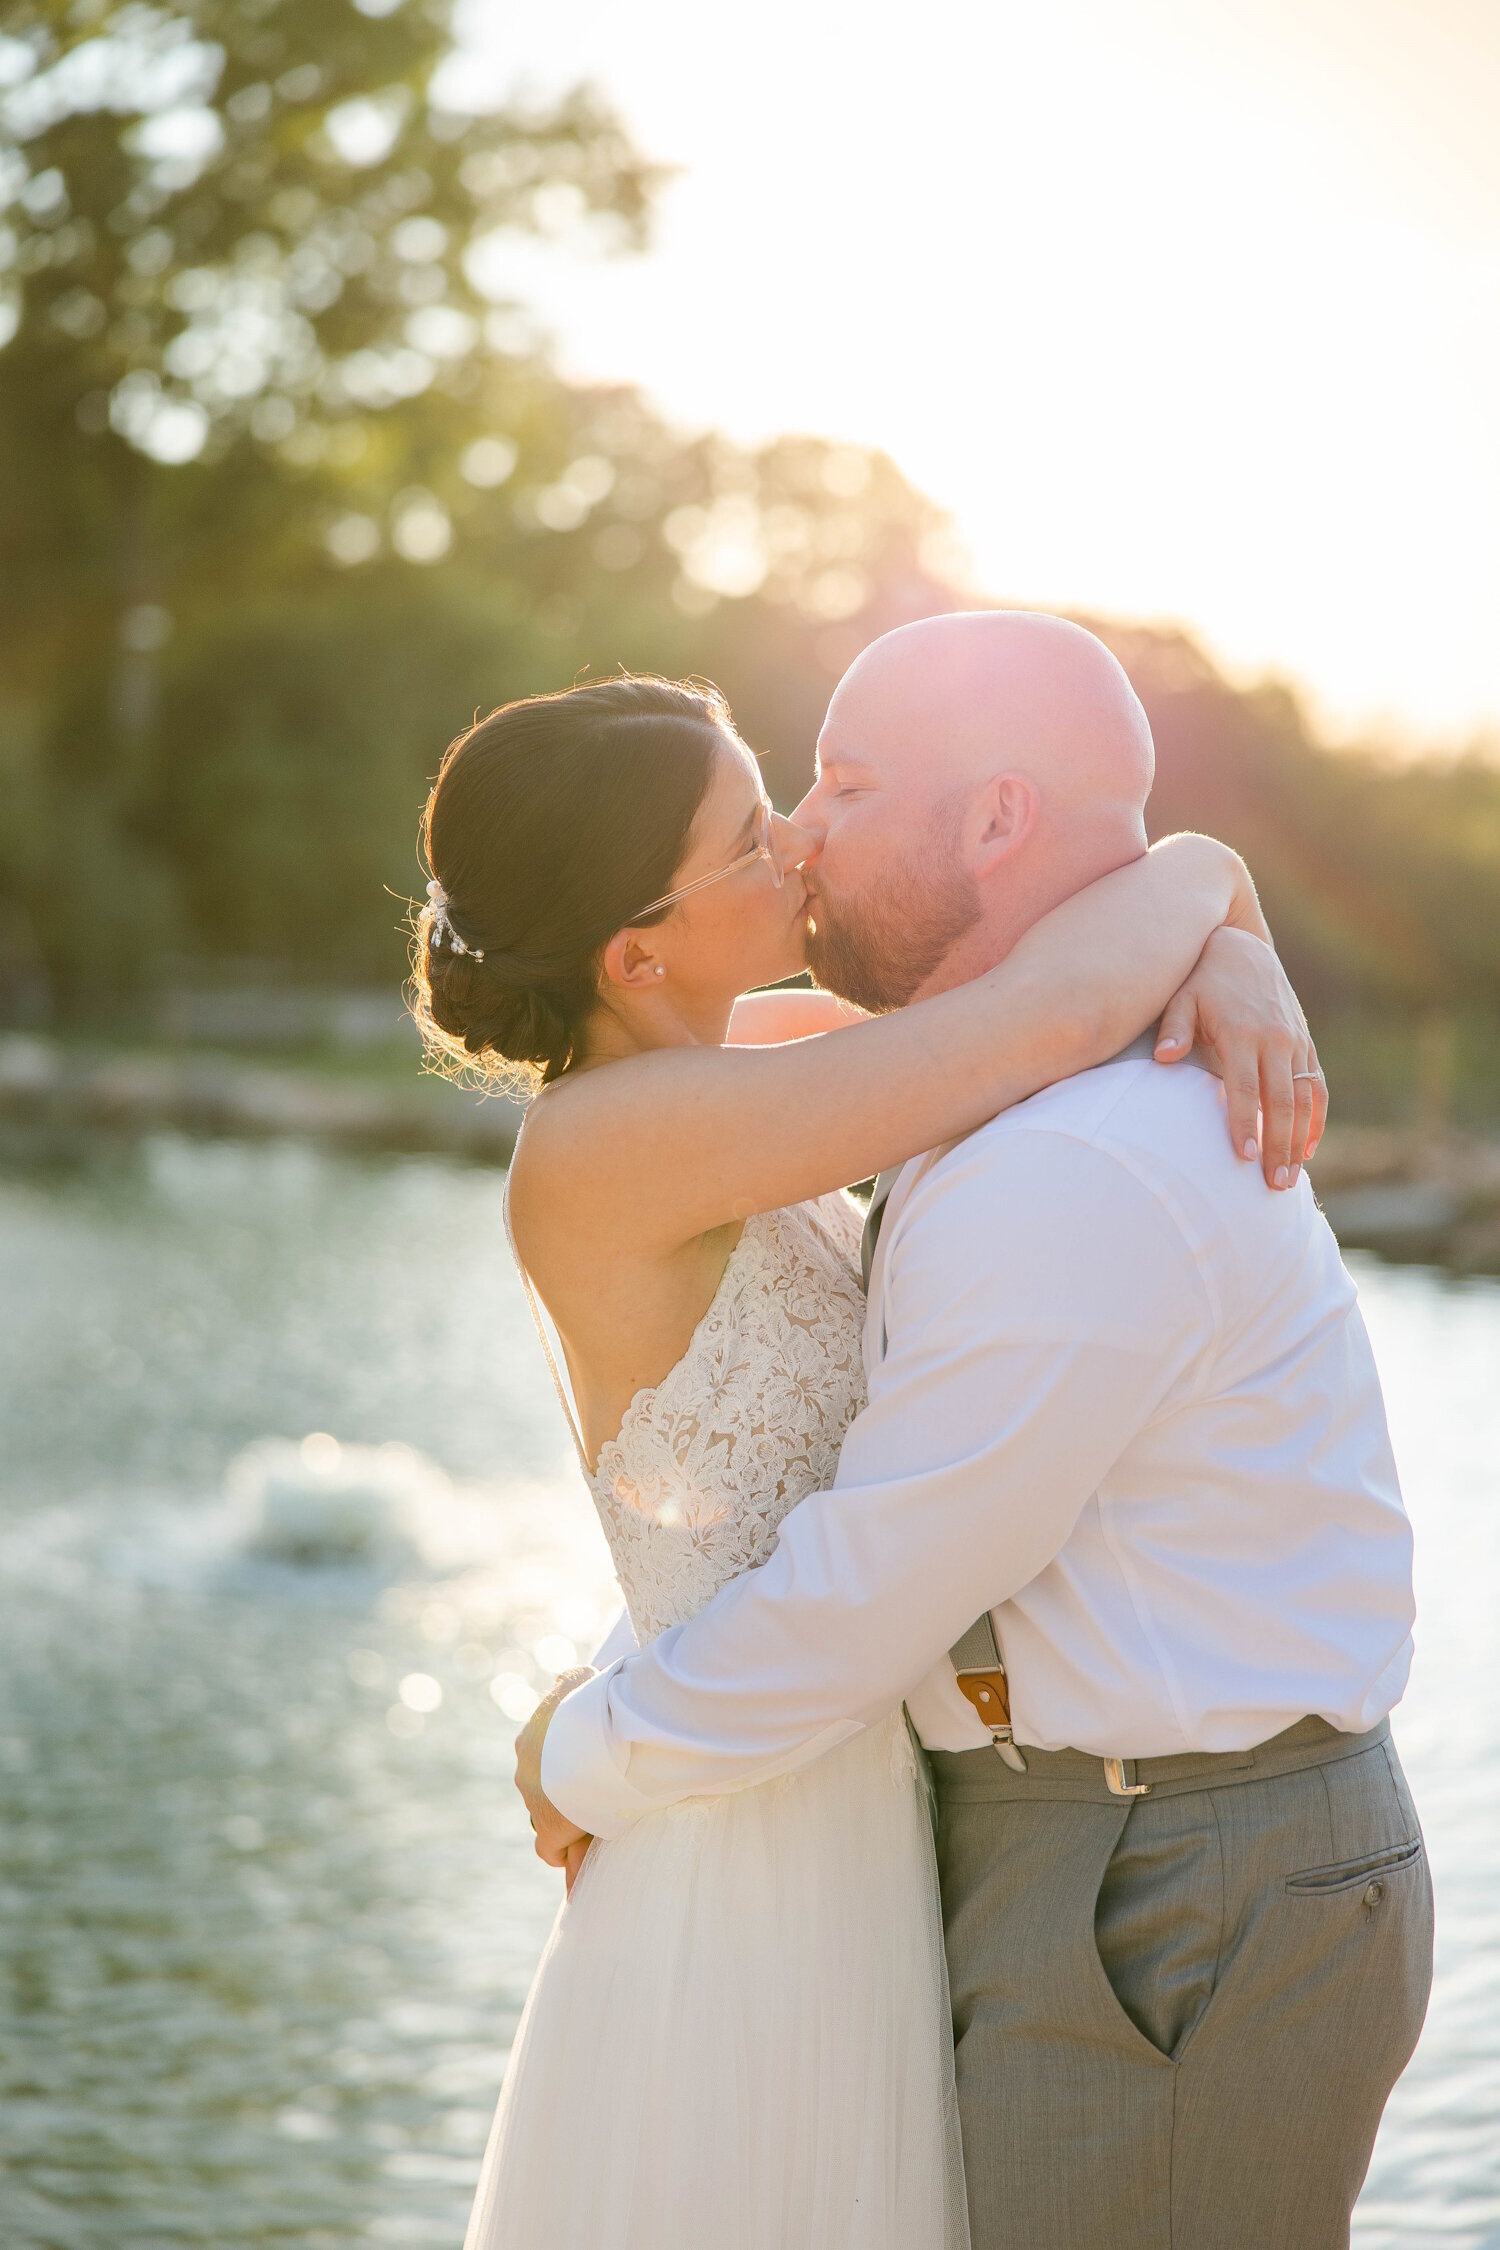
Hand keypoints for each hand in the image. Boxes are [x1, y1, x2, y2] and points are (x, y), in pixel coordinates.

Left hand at [513, 1666, 593, 1879]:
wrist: (604, 1732)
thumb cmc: (597, 1701)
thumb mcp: (581, 1679)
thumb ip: (569, 1682)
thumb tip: (568, 1683)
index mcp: (530, 1737)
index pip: (539, 1756)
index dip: (560, 1762)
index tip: (582, 1765)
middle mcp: (524, 1767)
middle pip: (540, 1785)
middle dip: (560, 1788)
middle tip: (592, 1788)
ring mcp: (533, 1799)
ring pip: (544, 1812)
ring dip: (564, 1814)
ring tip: (593, 1813)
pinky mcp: (549, 1828)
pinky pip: (548, 1847)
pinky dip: (560, 1850)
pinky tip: (574, 1851)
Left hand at [1153, 927, 1326, 1186]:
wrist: (1242, 951)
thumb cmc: (1202, 981)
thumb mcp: (1183, 997)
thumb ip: (1174, 1028)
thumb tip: (1162, 1057)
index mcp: (1243, 1033)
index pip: (1244, 1087)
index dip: (1244, 1123)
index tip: (1244, 1158)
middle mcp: (1275, 1040)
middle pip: (1281, 1102)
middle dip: (1279, 1146)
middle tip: (1273, 1186)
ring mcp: (1295, 1043)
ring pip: (1304, 1100)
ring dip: (1299, 1141)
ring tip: (1290, 1179)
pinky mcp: (1305, 1045)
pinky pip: (1317, 1088)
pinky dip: (1315, 1119)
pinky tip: (1308, 1149)